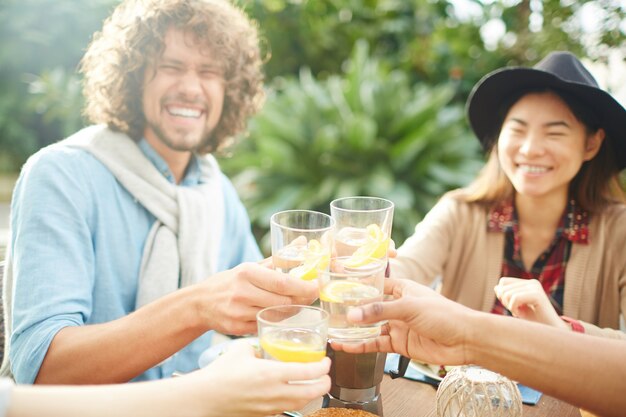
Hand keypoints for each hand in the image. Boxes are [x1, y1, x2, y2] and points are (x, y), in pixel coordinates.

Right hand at [187, 341, 330, 416]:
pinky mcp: (264, 415)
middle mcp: (275, 393)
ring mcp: (271, 407)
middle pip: (312, 392)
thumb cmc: (220, 374)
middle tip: (326, 374)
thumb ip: (258, 346)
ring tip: (315, 384)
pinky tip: (295, 393)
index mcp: (272, 374)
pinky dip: (297, 401)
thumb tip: (266, 343)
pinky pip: (287, 409)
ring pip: (302, 404)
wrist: (205, 398)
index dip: (322, 367)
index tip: (326, 360)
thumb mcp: (242, 350)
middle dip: (325, 383)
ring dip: (313, 394)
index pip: (308, 372)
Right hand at [197, 262, 318, 334]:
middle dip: (302, 299)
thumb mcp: (250, 267)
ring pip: (276, 316)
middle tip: (312, 295)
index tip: (317, 285)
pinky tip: (282, 314)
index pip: (281, 282)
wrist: (200, 303)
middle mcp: (242, 293)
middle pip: (282, 301)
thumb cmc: (231, 282)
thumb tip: (303, 241)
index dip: (303, 286)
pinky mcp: (237, 329)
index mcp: (246, 273)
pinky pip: (266, 325)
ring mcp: (238, 313)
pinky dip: (277, 320)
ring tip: (299, 303)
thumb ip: (278, 258)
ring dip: (292, 311)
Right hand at [331, 278, 473, 366]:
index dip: (358, 288)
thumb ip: (379, 311)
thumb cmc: (443, 314)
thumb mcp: (409, 307)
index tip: (338, 289)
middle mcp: (397, 306)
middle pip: (370, 309)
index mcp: (401, 289)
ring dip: (354, 331)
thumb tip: (353, 315)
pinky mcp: (399, 344)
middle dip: (352, 312)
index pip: (375, 286)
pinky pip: (376, 344)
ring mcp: (398, 326)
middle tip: (330, 314)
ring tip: (333, 332)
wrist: (465, 340)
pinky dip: (362, 346)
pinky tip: (347, 346)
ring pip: (370, 328)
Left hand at [494, 277, 567, 328]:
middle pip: (503, 288)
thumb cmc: (533, 322)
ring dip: (510, 307)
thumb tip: (496, 287)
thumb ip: (506, 296)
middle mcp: (532, 283)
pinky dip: (514, 308)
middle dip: (506, 302)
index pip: (503, 282)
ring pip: (507, 294)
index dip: (502, 295)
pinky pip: (515, 298)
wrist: (550, 332)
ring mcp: (535, 288)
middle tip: (518, 311)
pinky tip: (522, 314)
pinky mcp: (538, 295)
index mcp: (527, 283)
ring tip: (522, 313)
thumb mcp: (516, 307)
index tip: (513, 306)